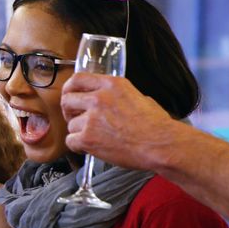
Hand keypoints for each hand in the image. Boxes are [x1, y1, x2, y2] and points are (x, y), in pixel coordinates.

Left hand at [60, 73, 181, 171]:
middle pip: (67, 100)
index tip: (69, 95)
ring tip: (97, 138)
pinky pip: (71, 141)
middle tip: (76, 120)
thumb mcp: (138, 97)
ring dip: (79, 132)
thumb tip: (106, 98)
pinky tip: (91, 148)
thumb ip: (117, 95)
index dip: (69, 89)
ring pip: (70, 124)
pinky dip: (78, 147)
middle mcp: (99, 98)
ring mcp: (92, 118)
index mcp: (112, 84)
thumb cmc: (156, 125)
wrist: (161, 145)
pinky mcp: (88, 138)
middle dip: (69, 112)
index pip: (77, 79)